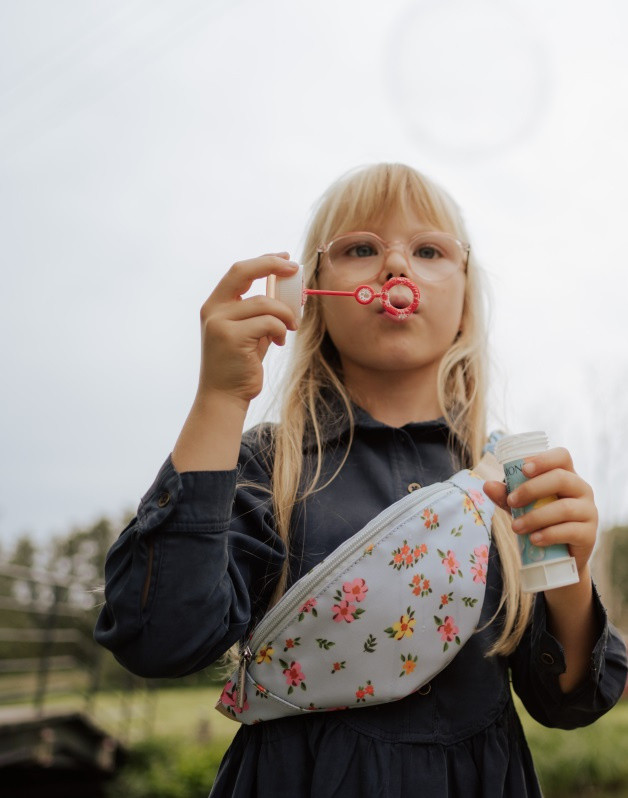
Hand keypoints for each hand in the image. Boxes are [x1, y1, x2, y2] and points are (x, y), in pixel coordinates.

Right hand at [197, 253, 300, 406]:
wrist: (224, 397)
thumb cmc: (240, 366)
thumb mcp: (249, 332)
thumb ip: (260, 312)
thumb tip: (286, 289)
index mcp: (215, 305)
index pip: (238, 271)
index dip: (263, 261)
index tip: (285, 258)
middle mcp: (213, 310)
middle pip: (243, 271)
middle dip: (271, 265)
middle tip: (294, 269)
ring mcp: (219, 322)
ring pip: (264, 303)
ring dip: (285, 314)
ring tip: (290, 328)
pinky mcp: (231, 337)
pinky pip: (268, 322)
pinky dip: (280, 329)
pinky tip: (279, 342)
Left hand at [483, 447, 597, 574]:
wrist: (559, 555)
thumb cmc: (541, 521)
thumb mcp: (522, 507)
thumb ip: (506, 496)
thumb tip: (487, 485)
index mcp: (566, 475)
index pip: (562, 456)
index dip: (543, 459)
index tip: (523, 469)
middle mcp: (582, 489)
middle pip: (561, 478)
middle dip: (532, 489)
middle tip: (512, 502)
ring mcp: (589, 511)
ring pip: (564, 508)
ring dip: (535, 517)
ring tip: (516, 527)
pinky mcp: (589, 534)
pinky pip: (570, 531)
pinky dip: (549, 534)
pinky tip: (534, 540)